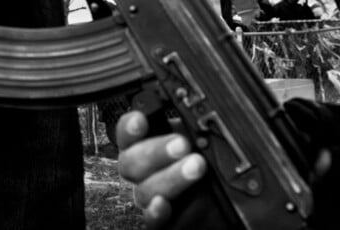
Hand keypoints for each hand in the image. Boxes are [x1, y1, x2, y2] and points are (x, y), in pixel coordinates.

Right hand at [116, 111, 206, 227]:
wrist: (212, 197)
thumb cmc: (200, 161)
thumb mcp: (196, 139)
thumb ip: (191, 130)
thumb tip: (198, 122)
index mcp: (143, 146)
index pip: (127, 135)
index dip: (129, 127)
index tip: (141, 119)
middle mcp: (140, 172)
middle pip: (131, 163)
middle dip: (156, 152)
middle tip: (182, 144)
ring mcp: (147, 197)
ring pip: (143, 190)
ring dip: (169, 177)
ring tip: (196, 166)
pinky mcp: (159, 220)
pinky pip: (149, 221)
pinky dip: (154, 213)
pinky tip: (163, 204)